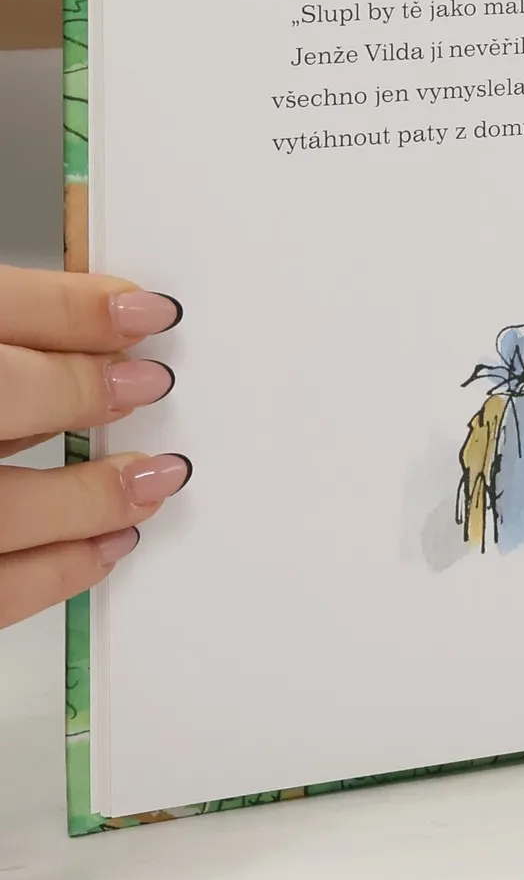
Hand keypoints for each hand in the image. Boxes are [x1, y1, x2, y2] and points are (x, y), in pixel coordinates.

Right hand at [0, 264, 188, 629]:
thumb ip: (20, 338)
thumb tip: (109, 327)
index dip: (79, 307)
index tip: (151, 313)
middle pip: (1, 395)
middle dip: (81, 389)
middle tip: (150, 385)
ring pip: (2, 509)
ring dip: (87, 497)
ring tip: (152, 479)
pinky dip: (57, 572)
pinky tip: (108, 547)